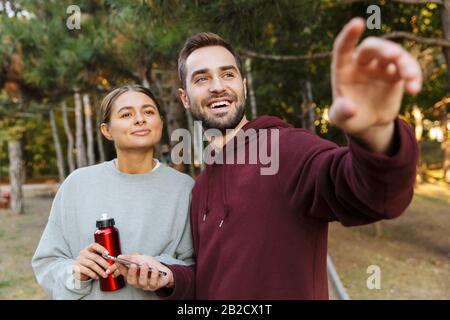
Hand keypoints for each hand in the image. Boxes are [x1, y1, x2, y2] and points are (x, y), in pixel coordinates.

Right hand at [73, 243, 109, 280]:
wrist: (80, 271)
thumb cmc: (90, 263)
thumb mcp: (95, 258)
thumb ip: (102, 257)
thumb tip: (111, 259)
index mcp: (88, 248)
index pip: (94, 245)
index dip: (101, 249)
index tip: (108, 254)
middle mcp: (83, 253)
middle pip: (95, 257)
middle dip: (104, 263)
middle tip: (109, 268)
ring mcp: (79, 260)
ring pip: (91, 264)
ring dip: (100, 270)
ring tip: (105, 275)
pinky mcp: (77, 267)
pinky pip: (86, 271)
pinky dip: (93, 274)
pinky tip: (97, 277)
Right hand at [106, 254, 173, 290]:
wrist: (164, 269)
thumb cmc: (151, 264)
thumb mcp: (140, 258)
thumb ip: (130, 258)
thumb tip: (120, 257)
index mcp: (133, 275)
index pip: (124, 273)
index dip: (120, 268)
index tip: (119, 262)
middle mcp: (138, 281)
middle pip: (131, 281)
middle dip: (131, 272)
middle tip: (133, 265)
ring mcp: (146, 285)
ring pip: (142, 283)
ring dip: (143, 272)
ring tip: (145, 264)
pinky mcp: (154, 286)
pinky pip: (152, 283)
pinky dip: (154, 274)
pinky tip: (155, 269)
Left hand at [330, 18, 421, 151]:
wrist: (368, 124)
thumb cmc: (349, 118)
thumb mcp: (340, 118)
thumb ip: (341, 112)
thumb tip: (351, 108)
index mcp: (343, 69)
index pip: (343, 48)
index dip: (349, 36)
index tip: (358, 23)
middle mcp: (361, 63)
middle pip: (372, 47)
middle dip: (384, 49)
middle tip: (394, 55)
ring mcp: (380, 66)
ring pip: (394, 55)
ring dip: (405, 63)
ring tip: (411, 78)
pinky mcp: (396, 74)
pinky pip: (407, 68)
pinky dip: (413, 76)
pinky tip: (414, 89)